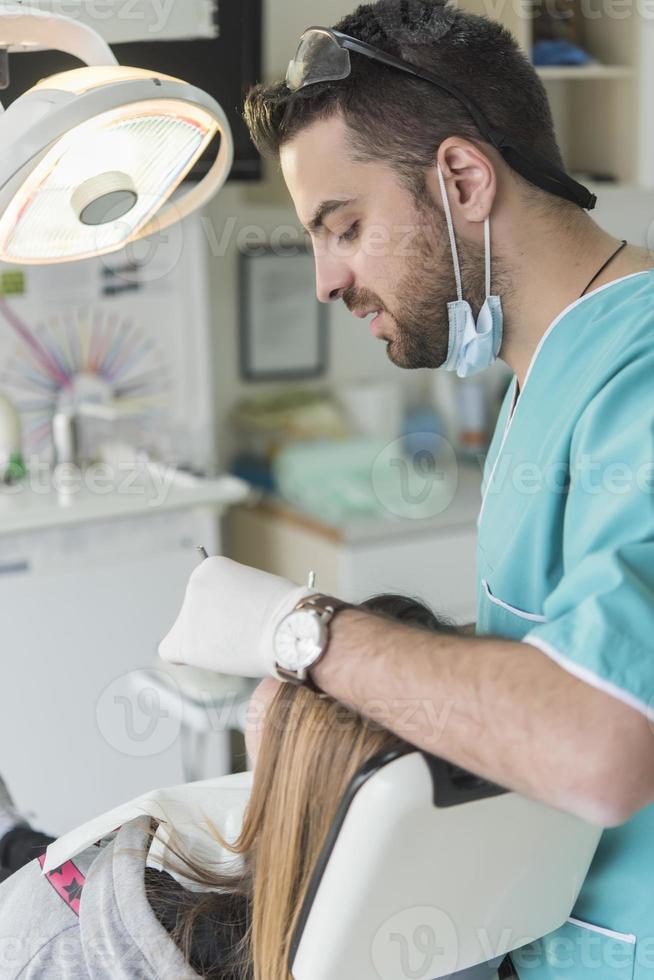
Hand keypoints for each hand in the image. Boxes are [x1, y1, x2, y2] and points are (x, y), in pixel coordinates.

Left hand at [158, 556, 312, 676]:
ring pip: (189, 633)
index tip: (241, 615)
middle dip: (214, 624)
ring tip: (239, 644)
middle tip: (242, 633)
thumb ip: (234, 596)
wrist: (292, 630)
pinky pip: (170, 651)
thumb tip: (223, 617)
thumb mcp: (258, 588)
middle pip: (195, 612)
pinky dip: (183, 656)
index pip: (204, 591)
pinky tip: (205, 657)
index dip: (222, 608)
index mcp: (211, 567)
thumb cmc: (286, 612)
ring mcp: (187, 613)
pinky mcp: (184, 641)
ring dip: (208, 641)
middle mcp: (193, 585)